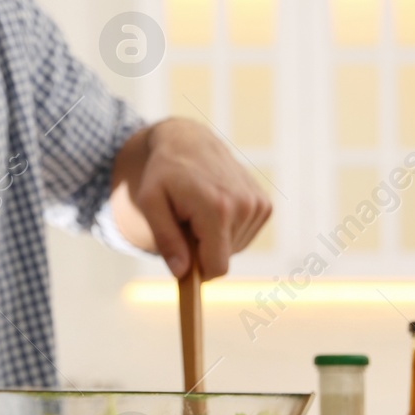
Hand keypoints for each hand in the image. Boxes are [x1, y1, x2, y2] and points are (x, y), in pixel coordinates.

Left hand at [111, 118, 271, 278]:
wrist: (189, 142)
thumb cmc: (163, 173)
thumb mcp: (150, 203)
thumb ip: (165, 239)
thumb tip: (182, 272)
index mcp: (218, 208)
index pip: (217, 267)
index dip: (198, 272)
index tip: (183, 259)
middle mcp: (244, 206)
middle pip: (224, 258)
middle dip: (203, 248)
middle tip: (187, 220)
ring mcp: (258, 204)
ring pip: (235, 249)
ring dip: (215, 237)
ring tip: (200, 210)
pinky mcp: (264, 204)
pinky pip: (244, 236)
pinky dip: (228, 229)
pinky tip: (216, 207)